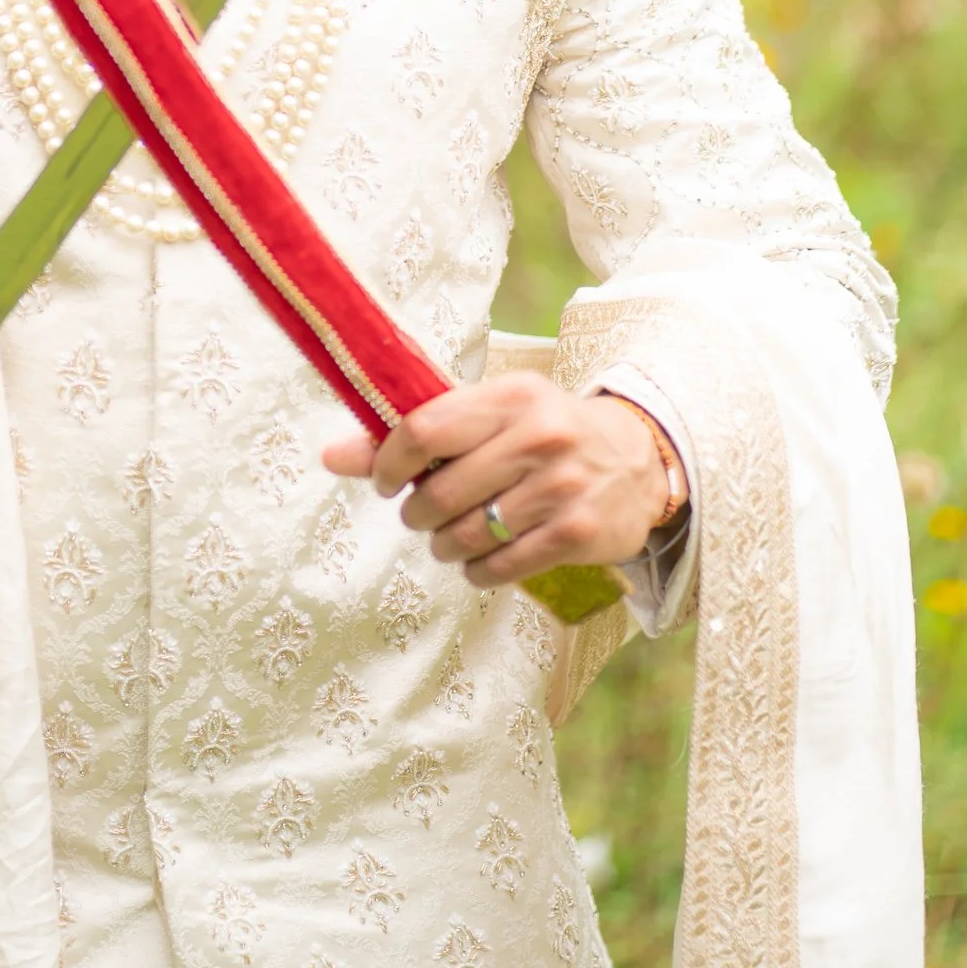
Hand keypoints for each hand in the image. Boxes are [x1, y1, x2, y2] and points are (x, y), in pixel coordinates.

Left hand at [322, 373, 681, 589]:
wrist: (636, 458)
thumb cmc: (542, 432)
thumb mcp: (488, 416)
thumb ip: (413, 435)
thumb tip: (330, 455)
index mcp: (510, 396)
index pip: (424, 430)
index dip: (388, 464)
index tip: (387, 483)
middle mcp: (539, 436)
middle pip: (439, 493)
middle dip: (418, 515)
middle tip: (424, 516)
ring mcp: (561, 486)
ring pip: (466, 536)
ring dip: (445, 547)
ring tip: (451, 539)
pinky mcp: (577, 532)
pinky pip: (501, 566)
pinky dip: (478, 571)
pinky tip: (481, 560)